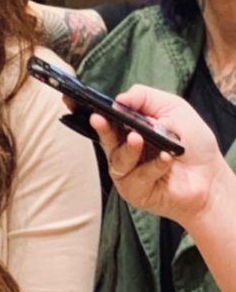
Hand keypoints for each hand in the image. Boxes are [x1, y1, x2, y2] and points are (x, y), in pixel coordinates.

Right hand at [91, 85, 223, 224]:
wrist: (211, 177)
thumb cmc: (193, 143)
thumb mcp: (173, 108)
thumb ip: (146, 98)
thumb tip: (119, 99)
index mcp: (129, 129)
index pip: (106, 120)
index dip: (93, 114)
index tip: (81, 105)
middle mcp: (124, 151)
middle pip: (105, 140)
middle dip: (102, 129)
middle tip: (99, 119)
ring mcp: (127, 174)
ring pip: (118, 160)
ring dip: (129, 149)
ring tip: (139, 139)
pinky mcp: (135, 192)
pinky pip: (136, 178)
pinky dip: (152, 167)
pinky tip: (167, 160)